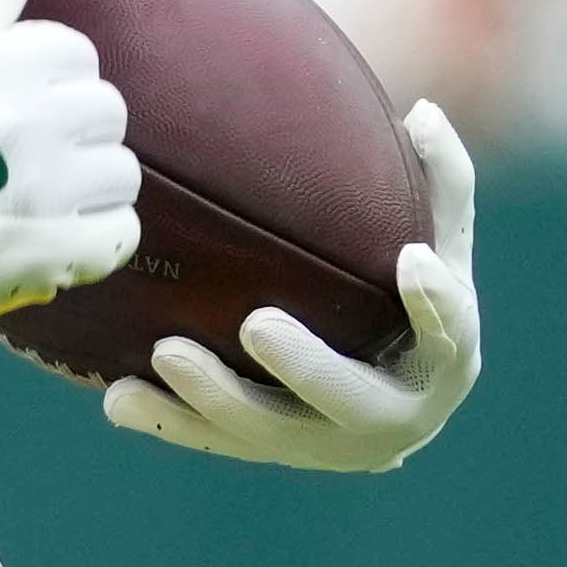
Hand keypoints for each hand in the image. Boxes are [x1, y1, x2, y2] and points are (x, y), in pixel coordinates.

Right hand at [0, 0, 142, 346]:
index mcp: (7, 61)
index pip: (78, 54)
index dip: (48, 85)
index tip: (7, 113)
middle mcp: (35, 118)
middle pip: (107, 112)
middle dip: (74, 136)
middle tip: (23, 163)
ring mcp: (50, 189)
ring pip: (121, 174)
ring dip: (89, 191)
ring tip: (40, 205)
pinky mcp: (58, 251)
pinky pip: (120, 235)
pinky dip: (96, 243)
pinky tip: (58, 242)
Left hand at [106, 101, 482, 471]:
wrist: (400, 400)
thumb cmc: (418, 298)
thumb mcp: (443, 242)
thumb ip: (443, 182)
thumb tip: (423, 112)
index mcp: (444, 361)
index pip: (449, 333)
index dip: (434, 303)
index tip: (411, 260)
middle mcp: (392, 418)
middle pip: (350, 401)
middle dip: (304, 367)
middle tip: (258, 324)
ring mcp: (327, 445)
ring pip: (271, 433)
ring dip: (216, 399)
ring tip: (165, 354)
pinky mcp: (274, 454)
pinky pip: (219, 442)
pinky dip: (169, 422)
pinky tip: (117, 399)